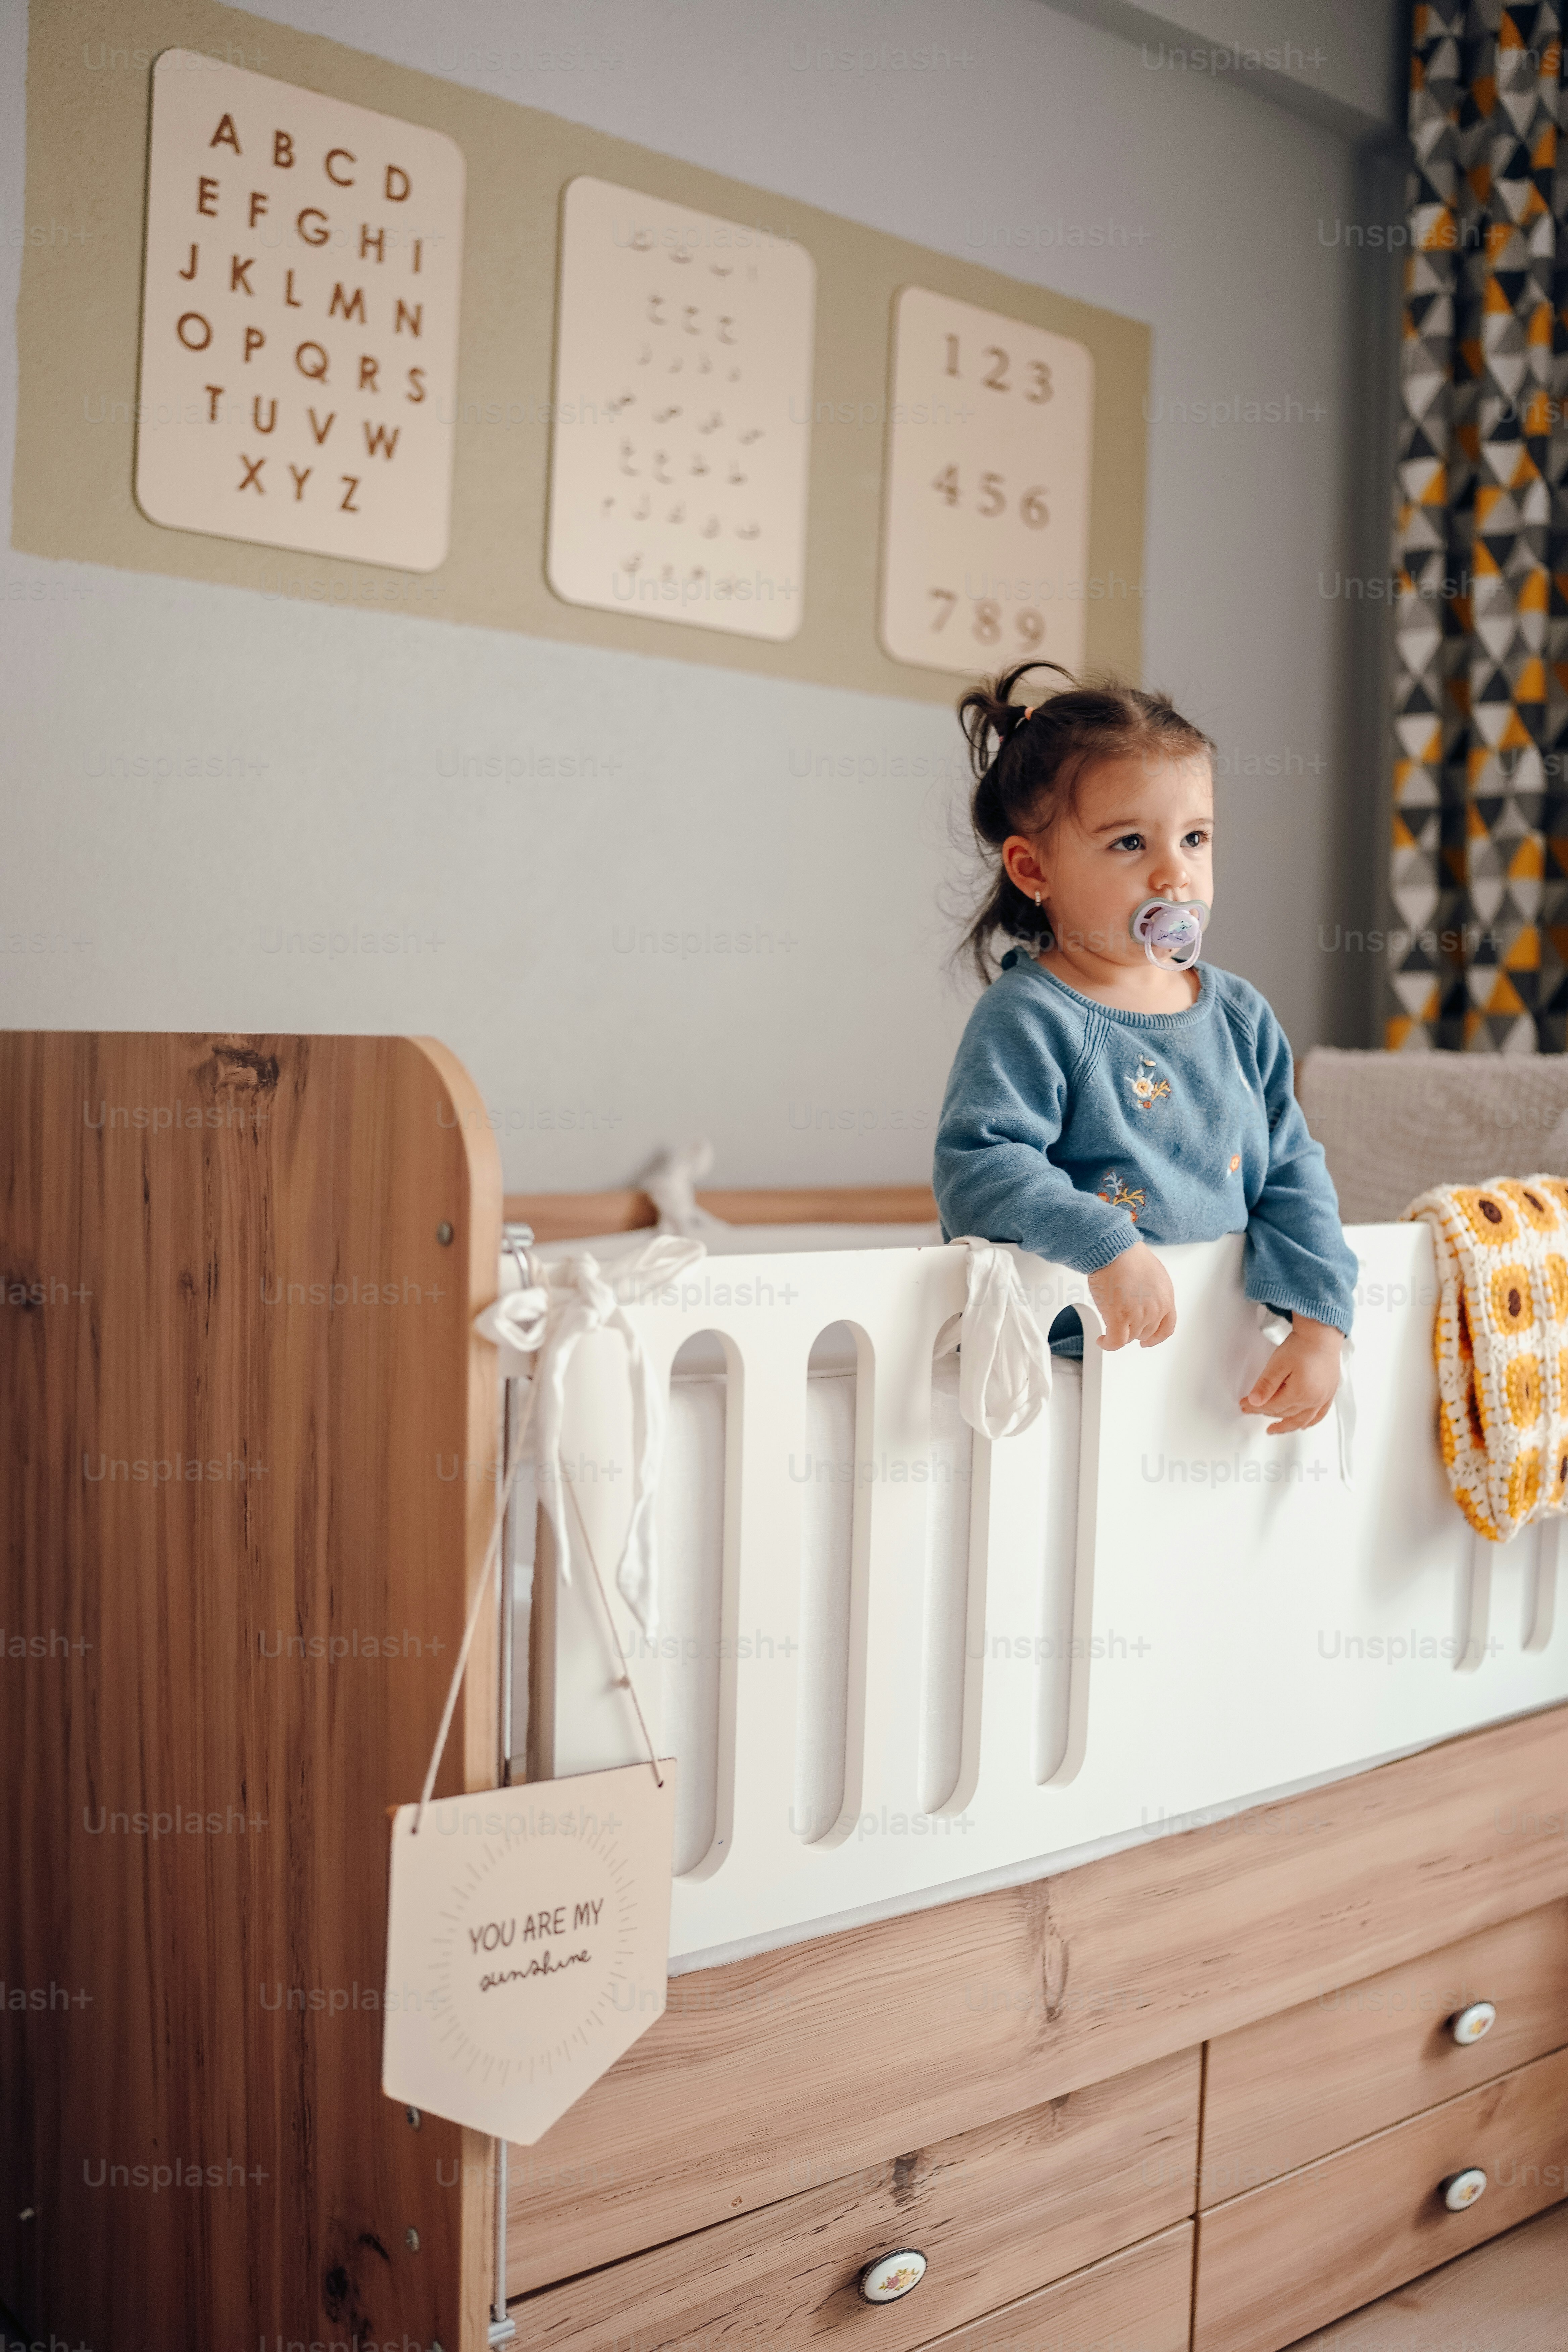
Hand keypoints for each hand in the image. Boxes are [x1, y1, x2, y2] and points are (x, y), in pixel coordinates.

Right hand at [1087, 1241, 1175, 1350]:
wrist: (1115, 1252)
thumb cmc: (1129, 1256)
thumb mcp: (1154, 1275)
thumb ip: (1153, 1294)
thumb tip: (1143, 1303)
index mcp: (1165, 1298)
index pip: (1166, 1328)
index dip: (1156, 1337)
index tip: (1149, 1340)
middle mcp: (1155, 1309)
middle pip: (1145, 1333)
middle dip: (1133, 1330)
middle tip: (1122, 1323)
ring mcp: (1138, 1316)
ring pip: (1129, 1337)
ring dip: (1119, 1334)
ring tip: (1109, 1325)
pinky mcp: (1120, 1319)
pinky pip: (1115, 1342)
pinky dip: (1108, 1344)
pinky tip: (1103, 1340)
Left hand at [1240, 1314, 1342, 1433]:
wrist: (1322, 1334)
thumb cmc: (1302, 1346)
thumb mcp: (1278, 1363)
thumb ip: (1266, 1385)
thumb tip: (1254, 1401)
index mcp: (1299, 1393)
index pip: (1272, 1406)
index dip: (1255, 1406)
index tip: (1244, 1404)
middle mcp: (1313, 1400)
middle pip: (1284, 1412)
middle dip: (1266, 1413)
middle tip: (1252, 1410)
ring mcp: (1323, 1398)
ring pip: (1302, 1419)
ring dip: (1286, 1425)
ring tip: (1274, 1429)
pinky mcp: (1329, 1393)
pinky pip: (1319, 1415)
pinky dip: (1309, 1422)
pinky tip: (1303, 1425)